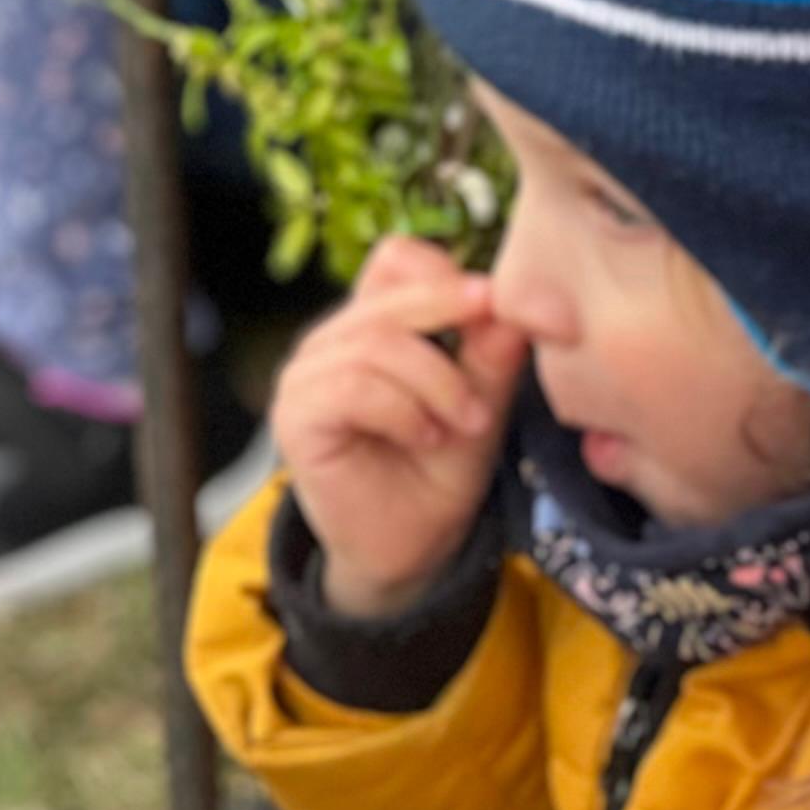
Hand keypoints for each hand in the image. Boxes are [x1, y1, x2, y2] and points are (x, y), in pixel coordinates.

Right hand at [273, 237, 532, 619]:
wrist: (409, 551)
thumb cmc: (440, 473)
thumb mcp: (482, 407)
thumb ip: (492, 357)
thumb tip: (512, 305)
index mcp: (377, 323)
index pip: (400, 258)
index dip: (449, 277)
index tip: (497, 308)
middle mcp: (336, 338)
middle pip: (394, 289)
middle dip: (455, 324)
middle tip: (493, 374)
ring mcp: (308, 374)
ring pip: (377, 340)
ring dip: (437, 383)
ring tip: (466, 425)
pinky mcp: (296, 414)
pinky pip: (352, 386)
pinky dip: (403, 410)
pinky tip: (426, 437)